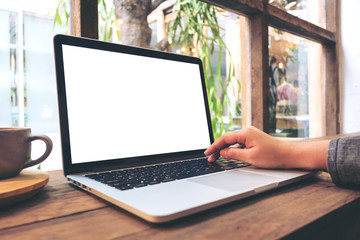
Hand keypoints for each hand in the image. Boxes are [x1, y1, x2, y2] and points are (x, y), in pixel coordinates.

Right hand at [204, 126, 328, 169]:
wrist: (290, 155)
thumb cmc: (273, 156)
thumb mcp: (250, 157)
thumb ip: (234, 154)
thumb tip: (223, 152)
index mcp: (245, 133)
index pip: (224, 139)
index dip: (214, 146)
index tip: (207, 153)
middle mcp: (247, 132)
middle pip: (227, 139)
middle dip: (218, 148)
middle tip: (210, 158)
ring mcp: (251, 136)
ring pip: (233, 142)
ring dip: (225, 149)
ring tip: (217, 157)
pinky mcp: (254, 140)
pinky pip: (240, 144)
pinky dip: (233, 149)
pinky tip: (230, 155)